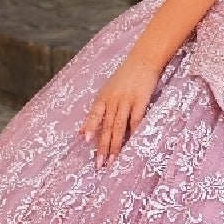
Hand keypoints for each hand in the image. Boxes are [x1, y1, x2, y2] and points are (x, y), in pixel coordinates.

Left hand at [80, 52, 159, 167]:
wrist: (143, 60)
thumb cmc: (124, 77)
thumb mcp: (106, 91)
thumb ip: (96, 112)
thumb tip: (80, 132)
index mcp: (103, 97)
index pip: (94, 116)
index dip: (89, 128)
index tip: (85, 142)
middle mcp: (113, 100)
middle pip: (106, 126)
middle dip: (102, 146)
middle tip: (100, 163)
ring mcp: (127, 100)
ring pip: (119, 126)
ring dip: (116, 145)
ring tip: (113, 160)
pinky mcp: (141, 101)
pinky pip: (136, 120)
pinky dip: (133, 133)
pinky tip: (132, 144)